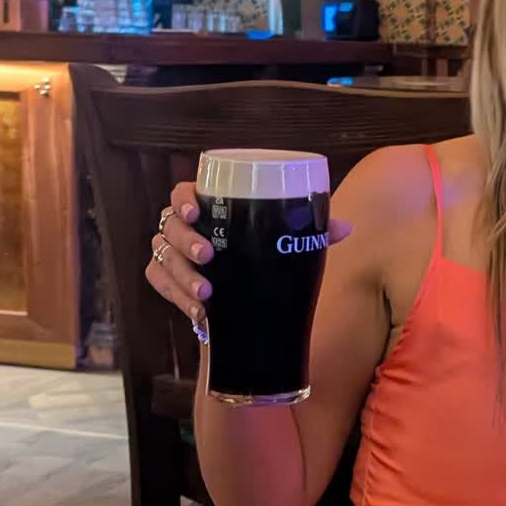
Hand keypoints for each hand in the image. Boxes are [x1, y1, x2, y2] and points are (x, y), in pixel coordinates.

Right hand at [144, 180, 352, 338]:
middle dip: (185, 242)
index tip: (195, 211)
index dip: (183, 199)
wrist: (244, 297)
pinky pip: (160, 285)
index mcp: (208, 208)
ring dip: (182, 277)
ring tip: (206, 295)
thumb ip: (311, 233)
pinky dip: (177, 298)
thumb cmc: (262, 255)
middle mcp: (182, 228)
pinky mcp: (166, 281)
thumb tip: (345, 228)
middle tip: (207, 256)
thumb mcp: (285, 243)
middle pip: (169, 226)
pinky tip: (198, 312)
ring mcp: (171, 254)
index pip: (183, 192)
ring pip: (163, 259)